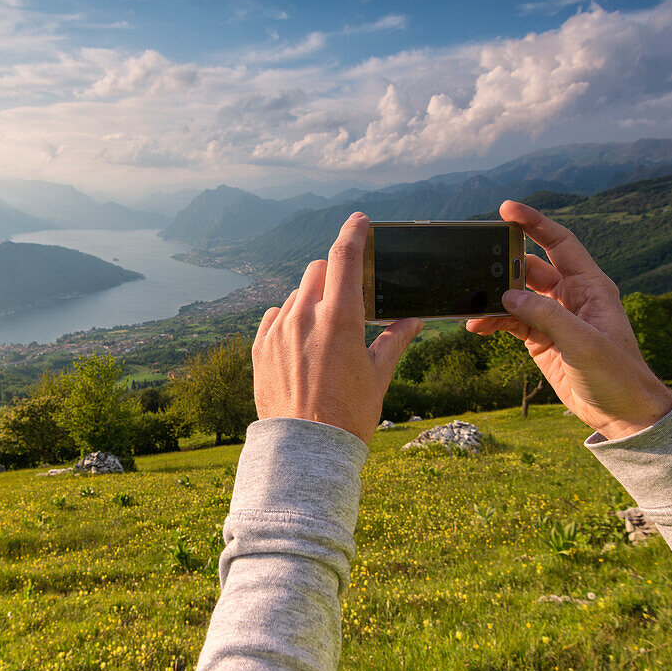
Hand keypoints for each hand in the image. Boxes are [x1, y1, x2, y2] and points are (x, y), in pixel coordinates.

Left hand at [253, 212, 422, 443]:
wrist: (305, 449)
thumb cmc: (348, 415)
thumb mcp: (378, 376)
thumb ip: (393, 340)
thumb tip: (411, 320)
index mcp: (339, 319)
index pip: (345, 257)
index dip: (353, 233)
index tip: (359, 221)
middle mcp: (304, 317)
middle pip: (318, 270)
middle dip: (334, 277)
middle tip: (347, 301)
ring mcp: (278, 331)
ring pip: (296, 294)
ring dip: (312, 301)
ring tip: (324, 335)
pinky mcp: (259, 347)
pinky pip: (274, 316)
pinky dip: (288, 320)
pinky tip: (300, 344)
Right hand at [466, 201, 671, 439]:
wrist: (623, 414)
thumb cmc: (617, 374)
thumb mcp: (583, 343)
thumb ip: (546, 316)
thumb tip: (508, 296)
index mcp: (590, 286)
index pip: (559, 242)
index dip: (534, 223)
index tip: (506, 210)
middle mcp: (571, 296)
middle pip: (530, 268)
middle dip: (503, 265)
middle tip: (477, 264)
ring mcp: (554, 317)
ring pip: (516, 295)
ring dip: (494, 298)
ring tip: (471, 303)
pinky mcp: (541, 338)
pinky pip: (510, 321)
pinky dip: (492, 321)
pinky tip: (476, 327)